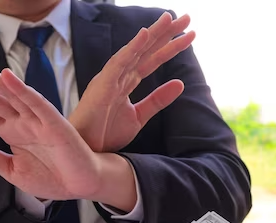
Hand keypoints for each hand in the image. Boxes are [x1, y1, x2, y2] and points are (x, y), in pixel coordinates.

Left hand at [0, 57, 136, 210]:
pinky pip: (38, 104)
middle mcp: (22, 120)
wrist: (82, 186)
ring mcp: (38, 120)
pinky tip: (8, 78)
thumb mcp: (10, 169)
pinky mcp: (56, 125)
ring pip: (10, 95)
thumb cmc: (52, 177)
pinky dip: (23, 91)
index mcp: (11, 130)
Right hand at [68, 12, 194, 152]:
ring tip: (170, 19)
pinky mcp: (101, 85)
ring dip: (152, 34)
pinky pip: (118, 63)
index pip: (153, 59)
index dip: (171, 46)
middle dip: (166, 33)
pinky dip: (131, 49)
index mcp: (127, 81)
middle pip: (146, 50)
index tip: (190, 34)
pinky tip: (145, 34)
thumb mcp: (139, 116)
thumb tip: (180, 83)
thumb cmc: (104, 134)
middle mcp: (119, 75)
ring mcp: (109, 78)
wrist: (84, 151)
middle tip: (187, 17)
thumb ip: (158, 99)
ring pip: (134, 51)